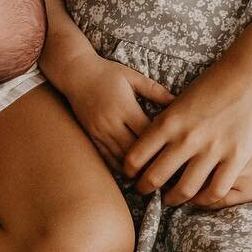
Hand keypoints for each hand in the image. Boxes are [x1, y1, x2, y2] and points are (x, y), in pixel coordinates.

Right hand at [59, 54, 173, 171]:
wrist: (75, 73)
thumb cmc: (106, 73)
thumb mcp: (132, 76)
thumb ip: (154, 90)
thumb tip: (177, 102)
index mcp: (125, 107)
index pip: (146, 133)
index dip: (161, 145)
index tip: (175, 153)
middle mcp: (111, 122)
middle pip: (134, 149)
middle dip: (150, 162)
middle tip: (168, 172)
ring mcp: (100, 130)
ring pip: (120, 156)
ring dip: (135, 168)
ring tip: (151, 178)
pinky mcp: (91, 134)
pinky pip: (106, 155)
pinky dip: (118, 165)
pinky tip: (130, 172)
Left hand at [125, 63, 251, 205]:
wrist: (247, 78)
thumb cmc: (210, 85)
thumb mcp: (178, 101)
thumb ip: (164, 123)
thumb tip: (147, 143)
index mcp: (168, 122)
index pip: (136, 156)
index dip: (129, 170)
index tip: (129, 174)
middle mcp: (186, 139)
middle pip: (156, 176)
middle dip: (145, 188)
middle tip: (144, 191)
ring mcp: (212, 150)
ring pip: (185, 189)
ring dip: (173, 199)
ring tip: (169, 200)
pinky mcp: (236, 158)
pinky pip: (216, 189)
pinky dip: (204, 200)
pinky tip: (199, 200)